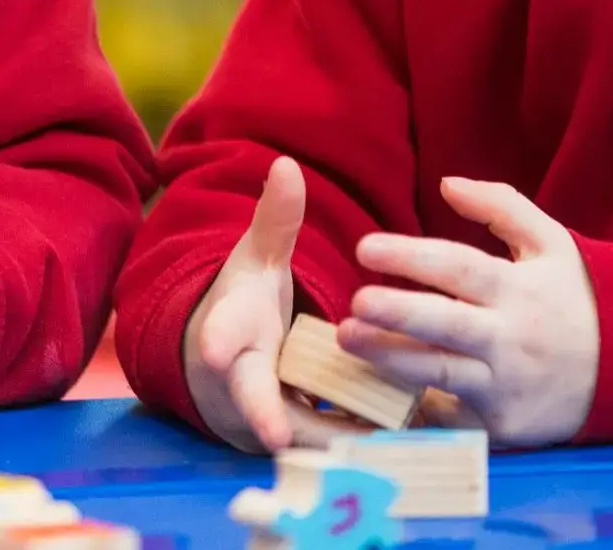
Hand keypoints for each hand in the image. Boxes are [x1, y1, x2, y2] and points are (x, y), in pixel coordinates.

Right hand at [180, 157, 360, 453]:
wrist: (228, 365)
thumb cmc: (246, 305)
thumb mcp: (256, 259)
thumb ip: (275, 219)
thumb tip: (285, 165)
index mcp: (230, 332)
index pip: (218, 335)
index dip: (215, 343)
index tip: (214, 351)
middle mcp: (242, 381)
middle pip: (250, 400)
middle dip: (261, 414)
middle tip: (277, 434)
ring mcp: (267, 417)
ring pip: (298, 433)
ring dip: (328, 438)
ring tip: (371, 435)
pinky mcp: (298, 440)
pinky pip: (327, 447)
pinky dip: (356, 446)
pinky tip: (398, 438)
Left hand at [342, 177, 598, 445]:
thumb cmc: (575, 301)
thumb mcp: (553, 244)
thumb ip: (502, 207)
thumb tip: (447, 183)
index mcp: (521, 288)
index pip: (459, 267)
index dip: (411, 256)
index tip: (365, 248)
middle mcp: (512, 336)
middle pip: (446, 322)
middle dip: (397, 311)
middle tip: (354, 303)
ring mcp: (507, 384)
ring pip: (440, 371)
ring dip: (390, 357)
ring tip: (348, 340)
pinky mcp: (503, 425)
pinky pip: (452, 416)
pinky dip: (414, 406)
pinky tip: (373, 394)